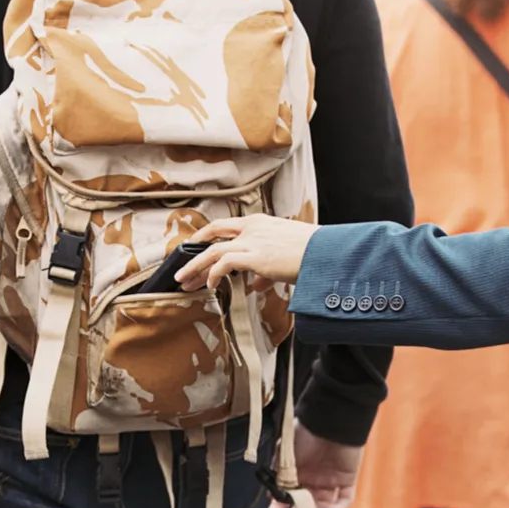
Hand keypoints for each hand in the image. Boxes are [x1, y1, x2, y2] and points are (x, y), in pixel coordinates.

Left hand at [177, 215, 317, 290]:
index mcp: (259, 222)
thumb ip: (266, 271)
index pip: (224, 226)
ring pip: (212, 250)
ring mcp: (252, 241)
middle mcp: (252, 228)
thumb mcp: (285, 256)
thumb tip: (256, 285)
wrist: (327, 253)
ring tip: (184, 281)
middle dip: (193, 252)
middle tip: (181, 269)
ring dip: (195, 267)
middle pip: (211, 235)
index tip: (195, 248)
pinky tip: (210, 285)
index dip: (206, 236)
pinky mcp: (255, 256)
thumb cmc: (312, 254)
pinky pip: (224, 265)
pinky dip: (213, 275)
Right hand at [267, 422, 363, 507]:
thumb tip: (273, 495)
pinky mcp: (346, 481)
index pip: (286, 497)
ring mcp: (329, 482)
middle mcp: (311, 480)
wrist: (329, 420)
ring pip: (321, 507)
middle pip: (303, 505)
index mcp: (295, 473)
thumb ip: (279, 473)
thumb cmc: (305, 432)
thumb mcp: (284, 453)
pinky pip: (343, 501)